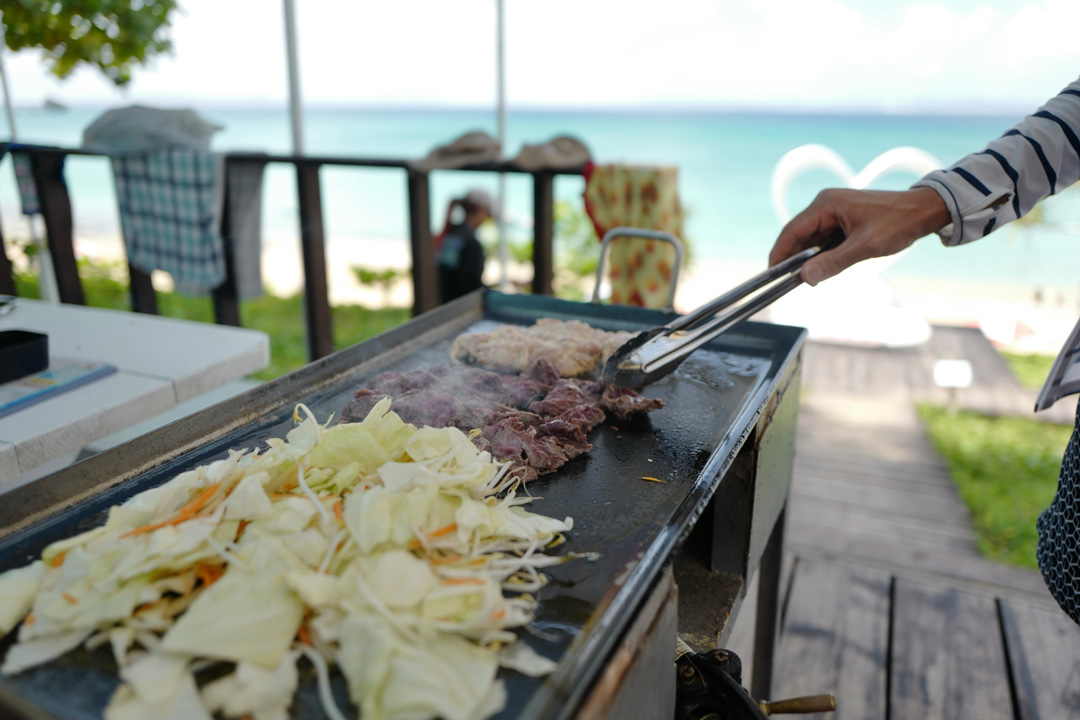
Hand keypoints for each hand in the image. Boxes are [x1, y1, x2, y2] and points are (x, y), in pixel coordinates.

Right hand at [768, 187, 949, 285]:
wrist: (924, 211)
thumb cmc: (898, 223)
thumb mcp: (864, 247)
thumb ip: (833, 263)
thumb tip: (805, 278)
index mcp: (825, 204)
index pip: (791, 231)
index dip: (779, 254)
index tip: (772, 275)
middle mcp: (824, 205)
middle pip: (798, 236)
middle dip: (794, 259)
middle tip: (790, 283)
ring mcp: (833, 213)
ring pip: (810, 240)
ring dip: (809, 259)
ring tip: (809, 279)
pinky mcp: (842, 221)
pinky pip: (823, 240)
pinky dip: (822, 255)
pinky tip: (824, 268)